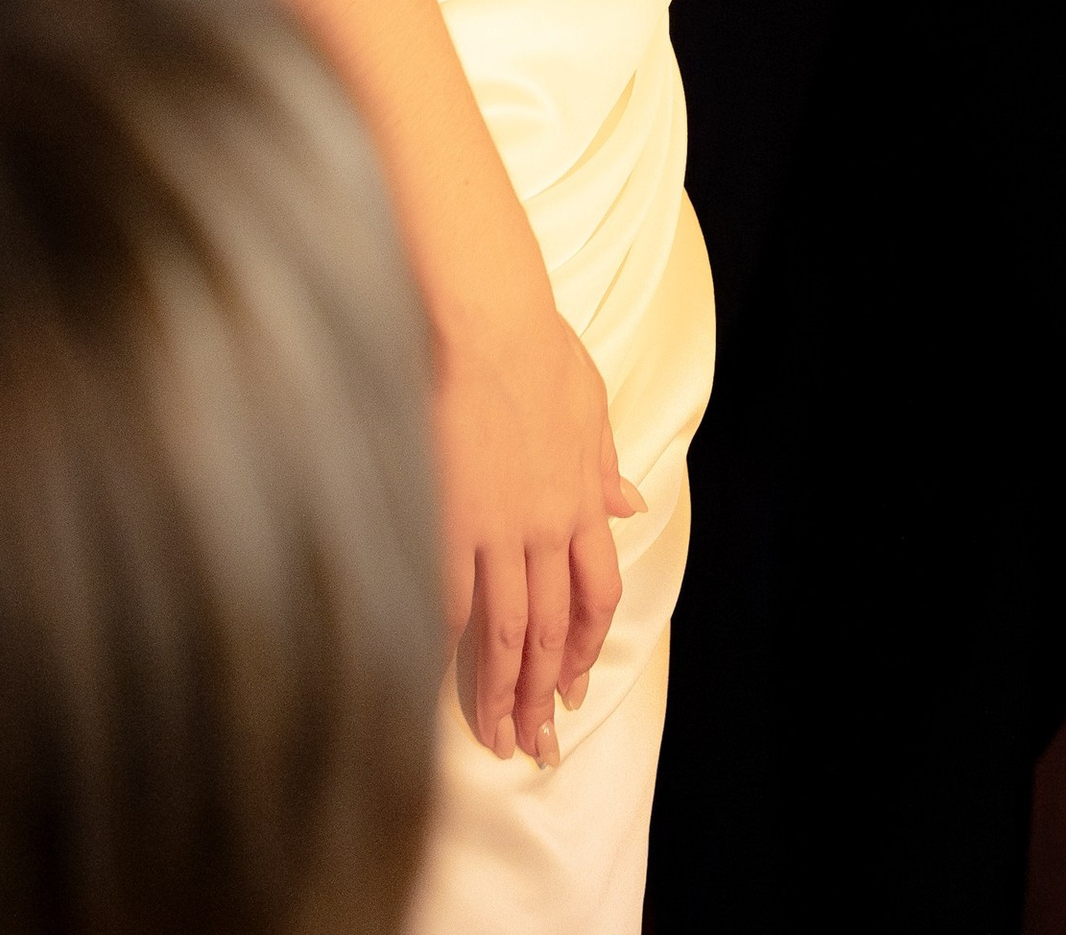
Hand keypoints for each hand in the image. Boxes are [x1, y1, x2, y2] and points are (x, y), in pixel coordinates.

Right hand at [434, 290, 642, 766]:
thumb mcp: (591, 403)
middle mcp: (543, 524)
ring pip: (505, 630)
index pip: (595, 592)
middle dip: (545, 693)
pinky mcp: (443, 519)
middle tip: (537, 744)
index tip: (576, 687)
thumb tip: (629, 504)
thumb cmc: (536, 349)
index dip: (587, 646)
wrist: (485, 321)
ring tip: (497, 738)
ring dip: (502, 691)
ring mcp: (492, 527)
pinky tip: (436, 682)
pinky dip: (446, 647)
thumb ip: (604, 465)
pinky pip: (446, 600)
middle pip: (550, 628)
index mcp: (580, 498)